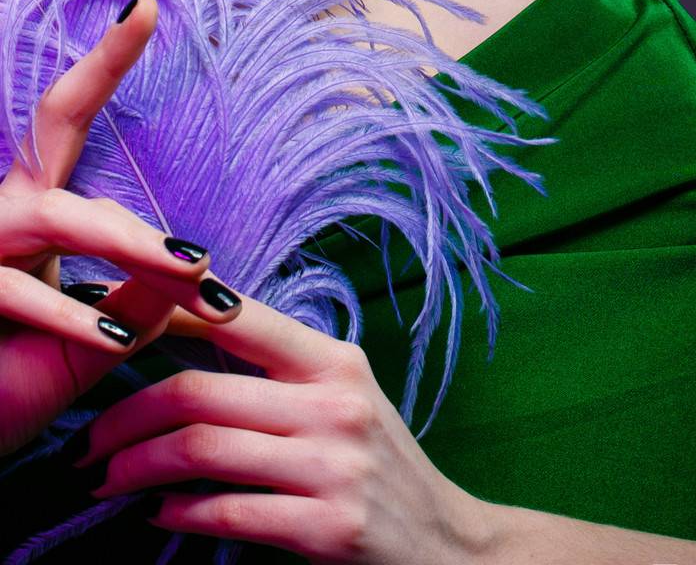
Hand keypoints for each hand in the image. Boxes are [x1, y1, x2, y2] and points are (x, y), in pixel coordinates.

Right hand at [0, 0, 241, 455]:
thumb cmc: (5, 388)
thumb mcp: (89, 349)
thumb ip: (137, 306)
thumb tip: (195, 275)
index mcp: (30, 209)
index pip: (67, 118)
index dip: (104, 59)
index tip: (145, 2)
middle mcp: (1, 212)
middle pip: (55, 134)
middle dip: (119, 120)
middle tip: (206, 217)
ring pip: (56, 216)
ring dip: (130, 244)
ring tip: (195, 270)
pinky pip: (17, 295)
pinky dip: (72, 318)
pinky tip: (118, 337)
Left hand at [73, 291, 492, 563]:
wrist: (448, 545)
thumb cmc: (376, 466)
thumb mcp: (340, 398)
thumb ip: (276, 371)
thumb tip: (182, 334)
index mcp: (332, 360)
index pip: (234, 317)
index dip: (165, 313)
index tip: (113, 324)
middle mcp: (335, 403)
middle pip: (198, 391)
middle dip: (124, 415)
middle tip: (88, 440)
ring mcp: (334, 465)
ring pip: (200, 449)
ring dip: (134, 466)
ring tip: (106, 478)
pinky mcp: (329, 528)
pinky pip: (225, 511)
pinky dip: (175, 512)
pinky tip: (156, 513)